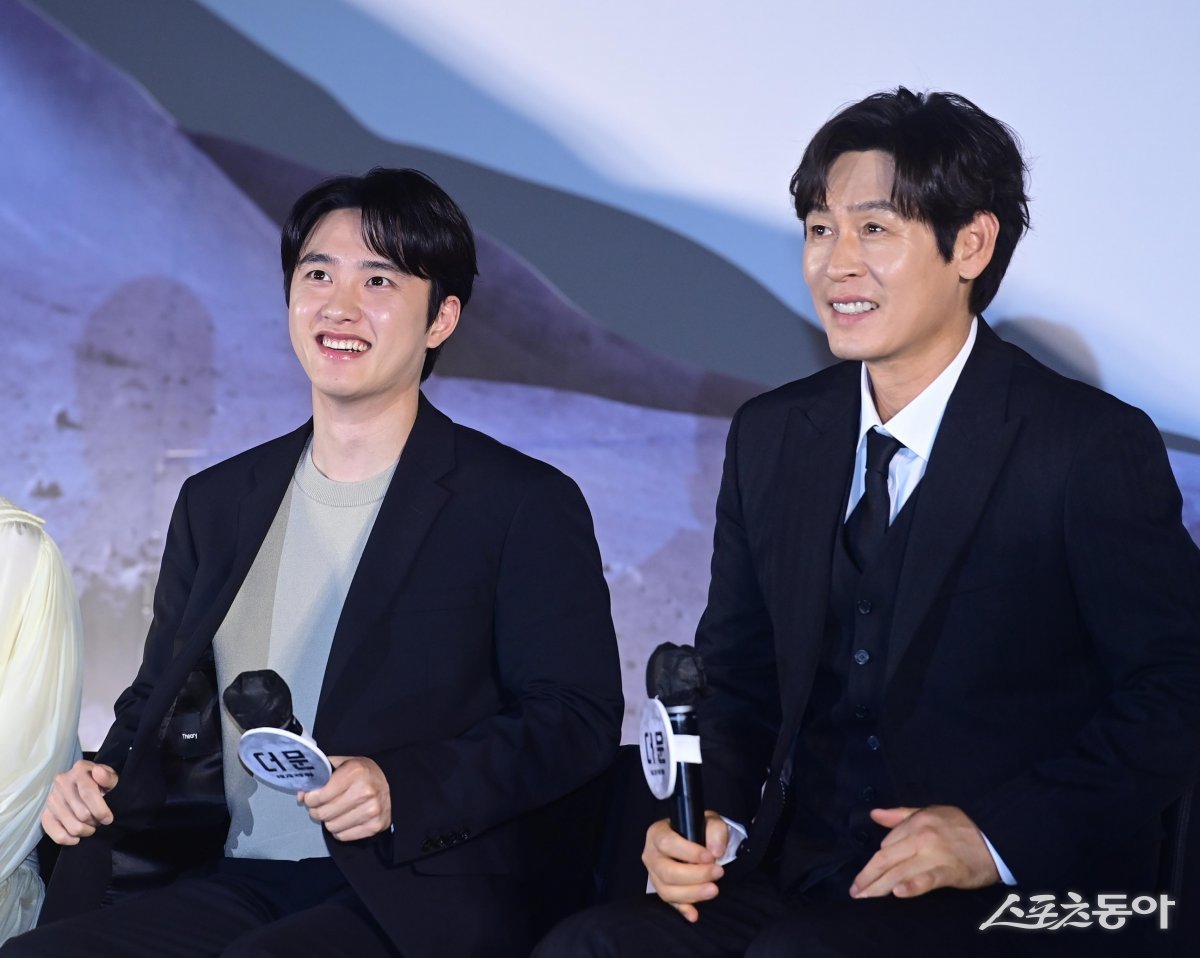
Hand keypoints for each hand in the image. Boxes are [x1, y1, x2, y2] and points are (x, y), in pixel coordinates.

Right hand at [42, 760, 117, 844]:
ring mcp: (51, 798)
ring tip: (91, 826)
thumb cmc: (101, 783)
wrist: (84, 786)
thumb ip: (108, 777)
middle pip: (82, 813)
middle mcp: (62, 781)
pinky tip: (77, 837)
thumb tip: (98, 772)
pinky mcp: (45, 813)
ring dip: (85, 831)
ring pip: (72, 826)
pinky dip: (69, 839)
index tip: (108, 819)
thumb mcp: (110, 778)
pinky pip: (56, 834)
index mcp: (79, 769)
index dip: (100, 810)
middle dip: (95, 821)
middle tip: (99, 820)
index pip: (88, 793)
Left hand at [300, 756, 391, 840]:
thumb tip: (300, 795)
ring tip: (336, 811)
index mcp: (355, 772)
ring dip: (329, 820)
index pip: (319, 796)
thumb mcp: (343, 764)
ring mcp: (371, 810)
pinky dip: (340, 830)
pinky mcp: (374, 826)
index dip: (310, 798)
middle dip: (317, 810)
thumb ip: (319, 775)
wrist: (392, 787)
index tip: (312, 796)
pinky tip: (346, 818)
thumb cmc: (363, 774)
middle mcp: (365, 791)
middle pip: (323, 814)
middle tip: (322, 805)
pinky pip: (342, 836)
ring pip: (331, 827)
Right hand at [643, 811, 728, 922]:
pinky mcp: (663, 889)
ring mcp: (654, 875)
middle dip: (695, 875)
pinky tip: (694, 914)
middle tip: (718, 872)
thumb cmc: (699, 829)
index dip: (688, 852)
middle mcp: (651, 855)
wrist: (696, 839)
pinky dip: (683, 909)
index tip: (710, 857)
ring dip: (692, 893)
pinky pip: (671, 903)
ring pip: (667, 890)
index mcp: (657, 833)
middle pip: (667, 871)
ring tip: (713, 890)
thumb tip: (716, 851)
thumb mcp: (709, 820)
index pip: (667, 843)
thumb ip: (715, 830)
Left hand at [849, 805, 999, 898]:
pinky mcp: (948, 872)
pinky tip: (898, 893)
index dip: (876, 861)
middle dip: (867, 877)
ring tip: (865, 896)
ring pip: (899, 872)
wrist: (995, 837)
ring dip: (878, 886)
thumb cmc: (961, 825)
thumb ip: (900, 815)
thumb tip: (874, 814)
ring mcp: (934, 855)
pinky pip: (926, 880)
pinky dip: (912, 886)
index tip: (867, 873)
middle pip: (885, 859)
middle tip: (854, 891)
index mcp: (915, 822)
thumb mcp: (929, 812)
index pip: (886, 844)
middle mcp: (920, 838)